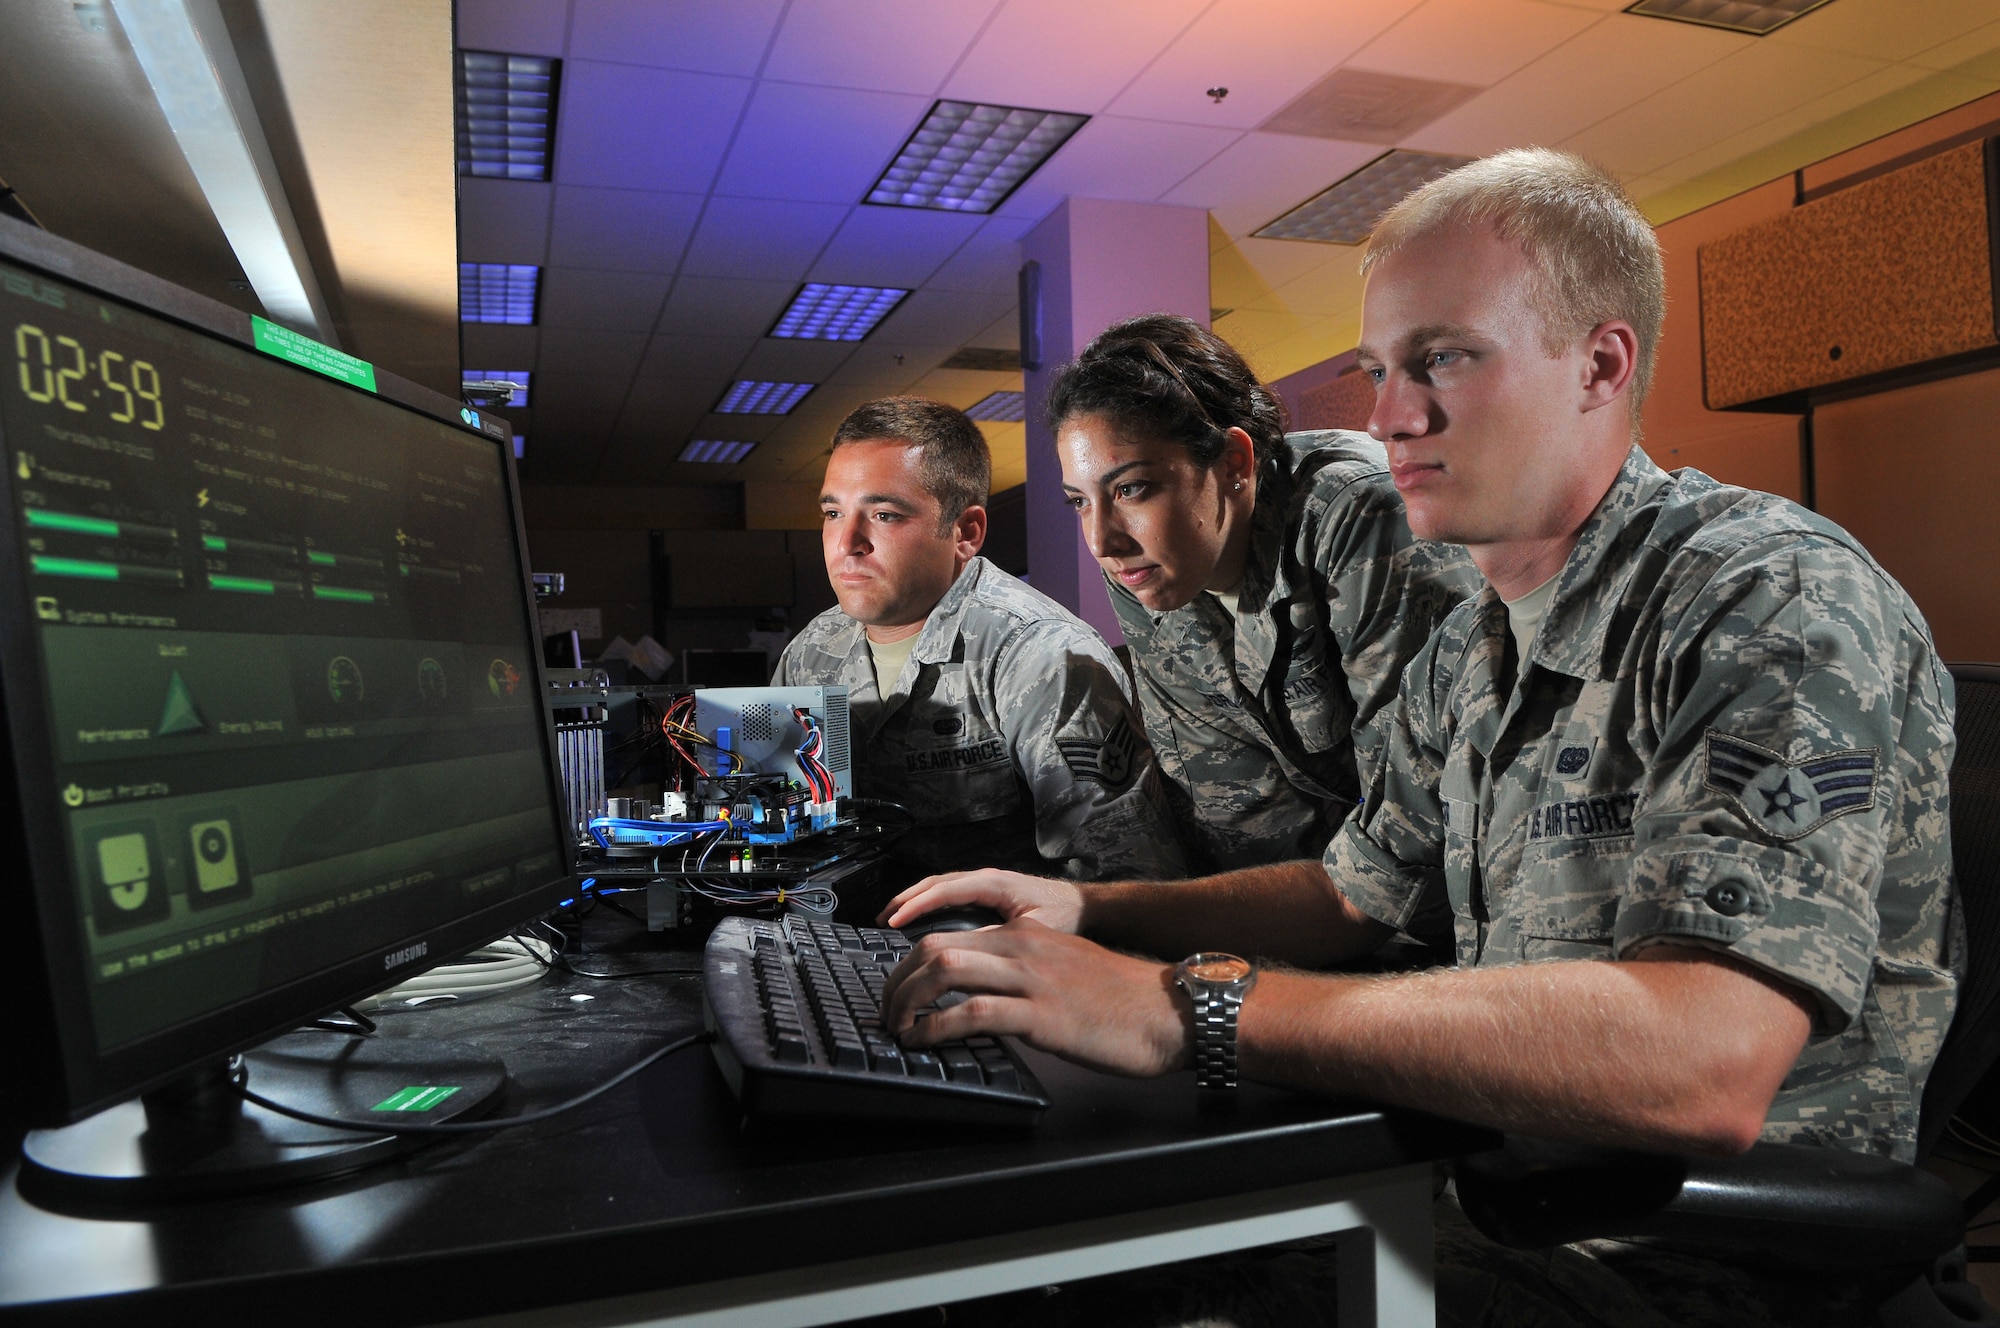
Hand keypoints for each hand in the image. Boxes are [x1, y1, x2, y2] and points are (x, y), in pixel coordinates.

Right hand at [880, 868, 1085, 933]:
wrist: (1084, 906)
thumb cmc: (1065, 915)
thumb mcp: (1034, 929)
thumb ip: (1001, 936)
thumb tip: (968, 948)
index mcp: (994, 883)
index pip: (945, 889)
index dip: (917, 905)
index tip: (895, 920)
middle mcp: (986, 878)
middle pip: (935, 883)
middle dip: (906, 899)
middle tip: (882, 918)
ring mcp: (985, 884)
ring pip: (940, 886)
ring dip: (914, 899)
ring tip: (891, 916)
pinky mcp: (987, 892)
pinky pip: (949, 893)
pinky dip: (928, 902)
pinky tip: (918, 917)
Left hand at [880, 918, 1190, 1078]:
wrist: (1168, 1012)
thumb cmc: (1122, 999)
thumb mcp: (1064, 969)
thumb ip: (1023, 973)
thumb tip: (983, 997)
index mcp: (1025, 935)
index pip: (947, 935)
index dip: (910, 965)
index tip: (898, 992)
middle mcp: (1022, 947)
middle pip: (934, 947)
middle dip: (897, 982)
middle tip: (887, 1014)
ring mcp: (1030, 978)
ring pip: (944, 970)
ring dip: (907, 1002)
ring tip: (898, 1029)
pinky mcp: (1040, 1013)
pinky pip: (971, 1012)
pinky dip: (935, 1028)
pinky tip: (925, 1042)